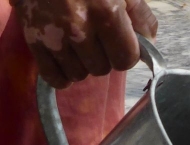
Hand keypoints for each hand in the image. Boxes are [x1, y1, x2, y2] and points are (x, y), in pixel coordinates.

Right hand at [13, 0, 157, 88]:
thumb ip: (141, 17)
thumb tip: (148, 47)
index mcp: (105, 13)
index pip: (125, 60)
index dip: (124, 53)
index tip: (117, 41)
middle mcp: (78, 27)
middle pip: (101, 69)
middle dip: (101, 56)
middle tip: (93, 36)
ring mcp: (53, 34)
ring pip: (78, 74)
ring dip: (81, 64)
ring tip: (76, 42)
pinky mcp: (32, 38)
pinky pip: (53, 77)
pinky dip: (61, 74)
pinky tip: (65, 61)